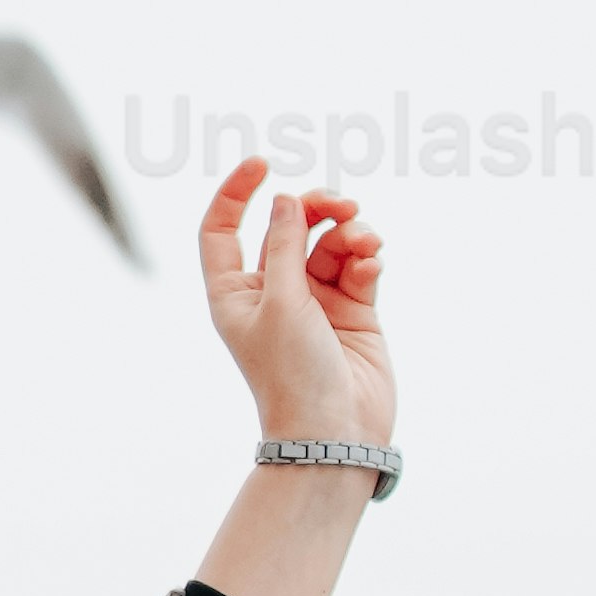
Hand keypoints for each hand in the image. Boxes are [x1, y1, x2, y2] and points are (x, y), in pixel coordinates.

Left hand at [196, 161, 395, 465]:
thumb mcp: (281, 302)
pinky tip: (372, 263)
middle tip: (341, 203)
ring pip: (330, 243)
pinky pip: (359, 265)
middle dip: (315, 207)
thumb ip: (284, 245)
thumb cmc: (292, 375)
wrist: (334, 433)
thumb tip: (287, 198)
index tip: (263, 163)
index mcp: (235, 292)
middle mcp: (272, 293)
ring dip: (349, 231)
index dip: (237, 193)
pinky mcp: (354, 311)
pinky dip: (366, 256)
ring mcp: (314, 302)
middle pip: (287, 227)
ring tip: (365, 239)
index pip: (222, 229)